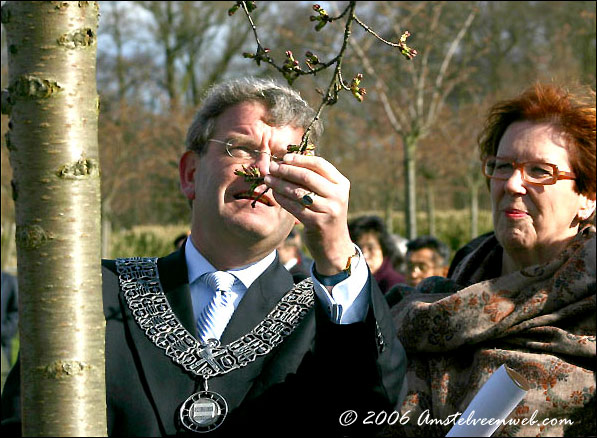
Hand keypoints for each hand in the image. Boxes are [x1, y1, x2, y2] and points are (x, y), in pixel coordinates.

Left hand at [264, 153, 354, 275]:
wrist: (333, 243)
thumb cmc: (325, 212)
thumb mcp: (328, 193)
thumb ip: (315, 177)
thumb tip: (287, 160)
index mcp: (342, 183)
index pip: (320, 164)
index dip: (300, 159)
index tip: (284, 158)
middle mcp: (338, 196)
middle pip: (307, 177)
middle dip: (287, 170)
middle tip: (272, 167)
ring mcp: (329, 210)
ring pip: (299, 192)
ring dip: (280, 184)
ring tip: (268, 179)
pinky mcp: (317, 223)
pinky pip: (294, 207)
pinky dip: (282, 198)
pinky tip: (274, 193)